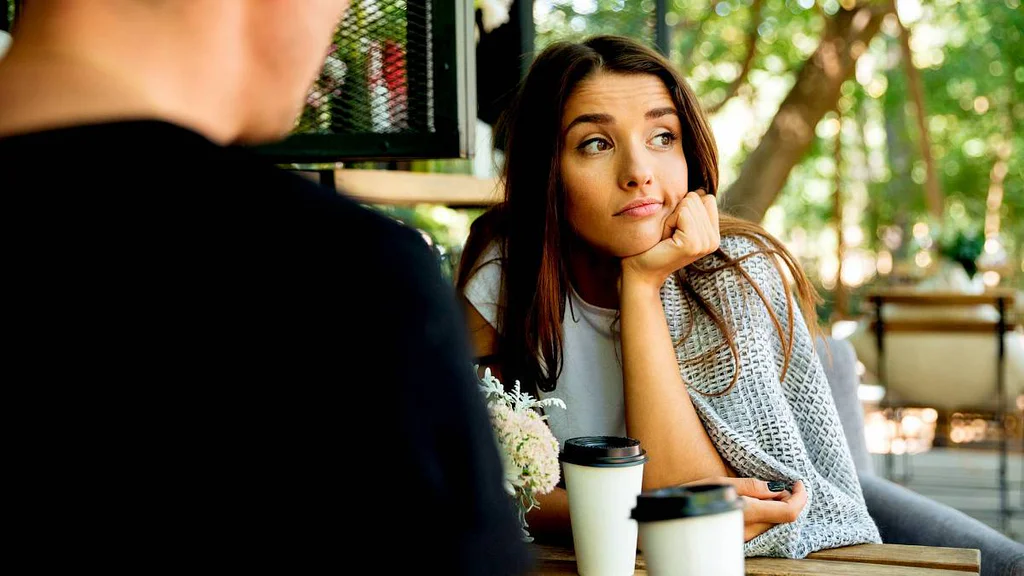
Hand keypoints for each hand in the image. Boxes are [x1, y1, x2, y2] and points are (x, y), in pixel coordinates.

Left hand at [621, 190, 719, 290]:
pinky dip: (669, 221)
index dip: (685, 207)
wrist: (639, 269)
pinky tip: (665, 238)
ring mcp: (706, 243)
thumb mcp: (677, 222)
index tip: (675, 227)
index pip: (707, 198)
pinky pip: (683, 213)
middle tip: (669, 233)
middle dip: (677, 211)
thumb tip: (700, 188)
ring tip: (667, 236)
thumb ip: (692, 207)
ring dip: (672, 216)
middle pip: (698, 197)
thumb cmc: (653, 243)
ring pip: (689, 203)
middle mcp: (714, 240)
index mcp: (713, 234)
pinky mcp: (693, 244)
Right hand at [683, 477, 806, 541]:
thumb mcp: (720, 482)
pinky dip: (766, 514)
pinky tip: (755, 503)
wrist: (669, 514)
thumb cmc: (690, 494)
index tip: (799, 483)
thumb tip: (776, 488)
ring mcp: (742, 538)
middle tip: (778, 484)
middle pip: (782, 518)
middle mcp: (747, 531)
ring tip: (764, 492)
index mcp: (745, 513)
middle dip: (787, 500)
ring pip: (772, 524)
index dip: (800, 498)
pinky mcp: (737, 540)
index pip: (788, 512)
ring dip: (776, 507)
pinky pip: (761, 527)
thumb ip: (751, 486)